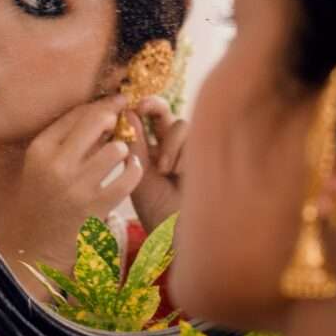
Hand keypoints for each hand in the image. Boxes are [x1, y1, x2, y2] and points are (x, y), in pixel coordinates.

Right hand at [21, 99, 141, 268]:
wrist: (36, 245)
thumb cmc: (43, 198)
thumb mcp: (43, 165)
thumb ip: (67, 139)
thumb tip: (103, 112)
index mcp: (40, 149)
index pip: (76, 114)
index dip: (101, 104)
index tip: (116, 101)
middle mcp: (56, 164)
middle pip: (96, 122)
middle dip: (113, 117)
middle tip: (122, 120)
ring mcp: (77, 186)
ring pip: (116, 149)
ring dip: (122, 148)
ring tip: (121, 153)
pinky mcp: (96, 207)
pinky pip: (128, 176)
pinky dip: (134, 170)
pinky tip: (131, 169)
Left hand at [129, 95, 186, 233]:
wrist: (178, 230)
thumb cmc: (155, 207)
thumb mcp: (139, 173)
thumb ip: (135, 143)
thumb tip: (128, 112)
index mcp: (149, 148)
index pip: (144, 119)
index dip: (139, 108)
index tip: (132, 106)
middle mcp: (170, 145)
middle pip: (165, 111)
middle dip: (154, 105)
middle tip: (143, 107)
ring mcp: (190, 148)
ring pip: (180, 124)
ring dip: (170, 145)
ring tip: (164, 171)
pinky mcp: (207, 153)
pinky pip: (195, 137)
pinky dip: (184, 155)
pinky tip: (181, 175)